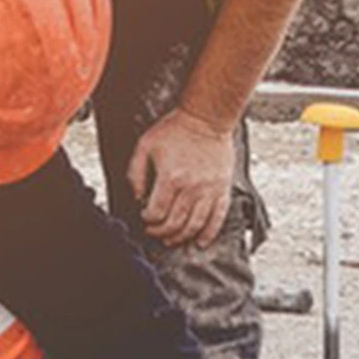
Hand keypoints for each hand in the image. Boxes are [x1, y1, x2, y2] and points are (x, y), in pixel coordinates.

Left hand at [127, 108, 236, 248]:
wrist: (208, 117)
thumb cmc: (176, 129)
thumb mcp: (145, 146)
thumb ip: (135, 173)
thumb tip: (136, 198)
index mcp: (171, 177)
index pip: (157, 213)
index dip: (148, 220)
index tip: (145, 217)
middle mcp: (192, 186)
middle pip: (174, 223)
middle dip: (161, 232)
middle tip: (155, 231)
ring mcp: (209, 189)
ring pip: (194, 225)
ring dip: (181, 237)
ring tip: (172, 239)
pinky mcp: (222, 188)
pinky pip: (217, 217)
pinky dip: (208, 233)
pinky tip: (200, 241)